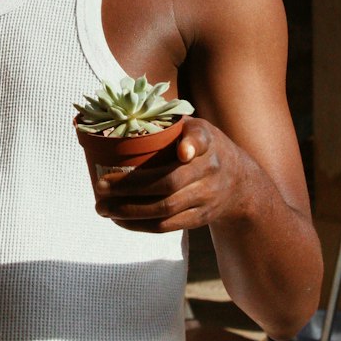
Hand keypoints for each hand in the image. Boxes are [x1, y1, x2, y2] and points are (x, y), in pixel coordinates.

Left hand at [94, 116, 251, 232]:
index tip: (183, 151)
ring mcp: (206, 198)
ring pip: (166, 209)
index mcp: (207, 142)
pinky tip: (119, 220)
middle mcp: (209, 171)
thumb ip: (171, 121)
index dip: (192, 145)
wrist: (239, 183)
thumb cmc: (203, 148)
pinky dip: (141, 225)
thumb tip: (128, 113)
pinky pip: (168, 226)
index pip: (201, 141)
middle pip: (169, 182)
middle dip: (131, 187)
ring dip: (130, 211)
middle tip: (100, 186)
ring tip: (102, 208)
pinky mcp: (200, 219)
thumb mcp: (197, 128)